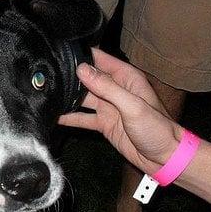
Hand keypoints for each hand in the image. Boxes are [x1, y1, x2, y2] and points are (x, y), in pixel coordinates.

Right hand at [58, 49, 183, 174]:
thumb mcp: (132, 106)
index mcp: (126, 78)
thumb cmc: (157, 129)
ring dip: (67, 97)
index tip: (61, 53)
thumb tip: (83, 70)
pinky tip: (54, 116)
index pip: (100, 59)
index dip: (82, 55)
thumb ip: (107, 88)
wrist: (164, 158)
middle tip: (46, 76)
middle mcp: (115, 89)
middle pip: (87, 78)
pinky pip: (82, 118)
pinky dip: (70, 117)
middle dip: (69, 76)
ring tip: (46, 94)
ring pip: (82, 98)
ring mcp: (108, 107)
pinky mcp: (103, 123)